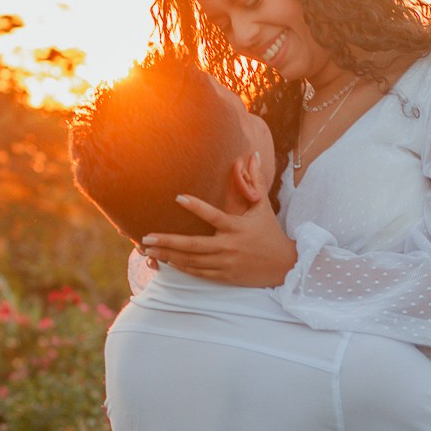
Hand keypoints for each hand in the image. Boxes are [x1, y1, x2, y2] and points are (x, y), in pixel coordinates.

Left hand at [140, 154, 297, 287]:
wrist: (284, 265)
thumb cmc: (270, 232)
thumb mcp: (263, 207)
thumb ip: (255, 181)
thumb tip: (255, 154)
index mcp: (237, 227)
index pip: (213, 215)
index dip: (196, 206)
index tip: (178, 197)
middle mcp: (229, 246)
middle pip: (193, 245)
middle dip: (168, 241)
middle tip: (146, 236)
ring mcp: (225, 263)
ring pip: (192, 260)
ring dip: (168, 255)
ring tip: (148, 249)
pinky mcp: (225, 276)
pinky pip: (199, 272)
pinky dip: (182, 267)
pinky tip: (168, 261)